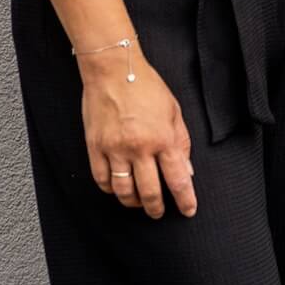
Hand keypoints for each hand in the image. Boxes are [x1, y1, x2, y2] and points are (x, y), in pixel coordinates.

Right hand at [81, 52, 195, 217]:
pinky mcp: (95, 148)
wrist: (114, 71)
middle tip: (159, 213)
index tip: (188, 210)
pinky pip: (102, 180)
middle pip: (149, 191)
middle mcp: (139, 148)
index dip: (185, 199)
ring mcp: (115, 149)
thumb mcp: (174, 111)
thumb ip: (182, 142)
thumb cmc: (146, 87)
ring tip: (140, 203)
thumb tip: (186, 170)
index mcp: (163, 138)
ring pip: (123, 191)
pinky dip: (111, 190)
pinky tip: (118, 189)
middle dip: (156, 208)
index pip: (178, 178)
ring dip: (133, 202)